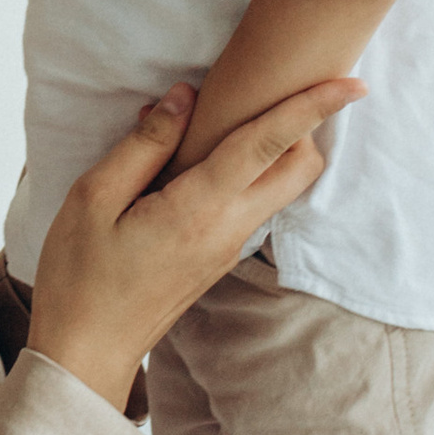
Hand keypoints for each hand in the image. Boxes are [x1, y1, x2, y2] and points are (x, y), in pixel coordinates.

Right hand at [24, 77, 361, 412]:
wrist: (86, 351)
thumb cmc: (79, 274)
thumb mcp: (93, 197)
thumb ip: (145, 144)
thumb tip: (184, 96)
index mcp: (199, 209)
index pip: (269, 144)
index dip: (313, 107)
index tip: (354, 83)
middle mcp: (228, 229)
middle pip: (299, 169)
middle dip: (304, 126)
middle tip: (275, 90)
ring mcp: (229, 248)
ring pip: (279, 188)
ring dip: (273, 149)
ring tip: (222, 118)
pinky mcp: (220, 259)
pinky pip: (252, 205)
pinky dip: (246, 173)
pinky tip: (196, 160)